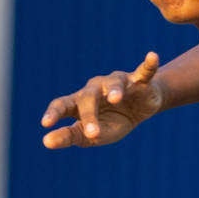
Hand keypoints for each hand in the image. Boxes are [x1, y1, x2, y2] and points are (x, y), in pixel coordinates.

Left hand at [41, 52, 162, 148]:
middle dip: (90, 116)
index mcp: (80, 102)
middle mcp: (96, 88)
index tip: (46, 124)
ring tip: (115, 99)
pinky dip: (148, 65)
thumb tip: (46, 141)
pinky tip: (152, 56)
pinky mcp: (140, 80)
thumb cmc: (112, 121)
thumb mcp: (92, 136)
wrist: (141, 109)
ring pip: (114, 83)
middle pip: (88, 98)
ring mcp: (118, 82)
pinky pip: (144, 71)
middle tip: (94, 134)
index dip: (54, 113)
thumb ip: (71, 136)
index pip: (63, 104)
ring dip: (114, 90)